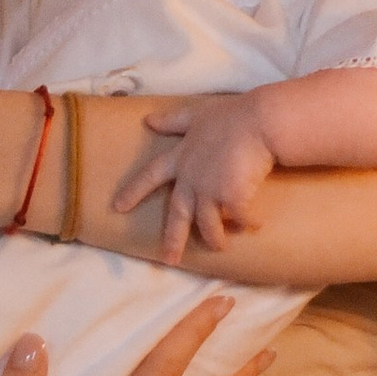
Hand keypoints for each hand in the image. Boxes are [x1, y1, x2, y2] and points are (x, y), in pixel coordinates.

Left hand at [112, 96, 276, 263]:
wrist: (259, 123)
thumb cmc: (231, 116)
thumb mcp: (197, 115)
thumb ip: (173, 121)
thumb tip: (148, 120)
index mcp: (181, 159)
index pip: (150, 176)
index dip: (134, 191)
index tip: (117, 207)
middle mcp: (191, 179)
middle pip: (178, 214)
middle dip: (173, 239)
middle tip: (169, 260)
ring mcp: (210, 192)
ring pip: (208, 225)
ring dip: (215, 238)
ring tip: (221, 246)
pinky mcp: (232, 199)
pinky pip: (240, 219)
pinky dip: (249, 222)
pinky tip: (258, 223)